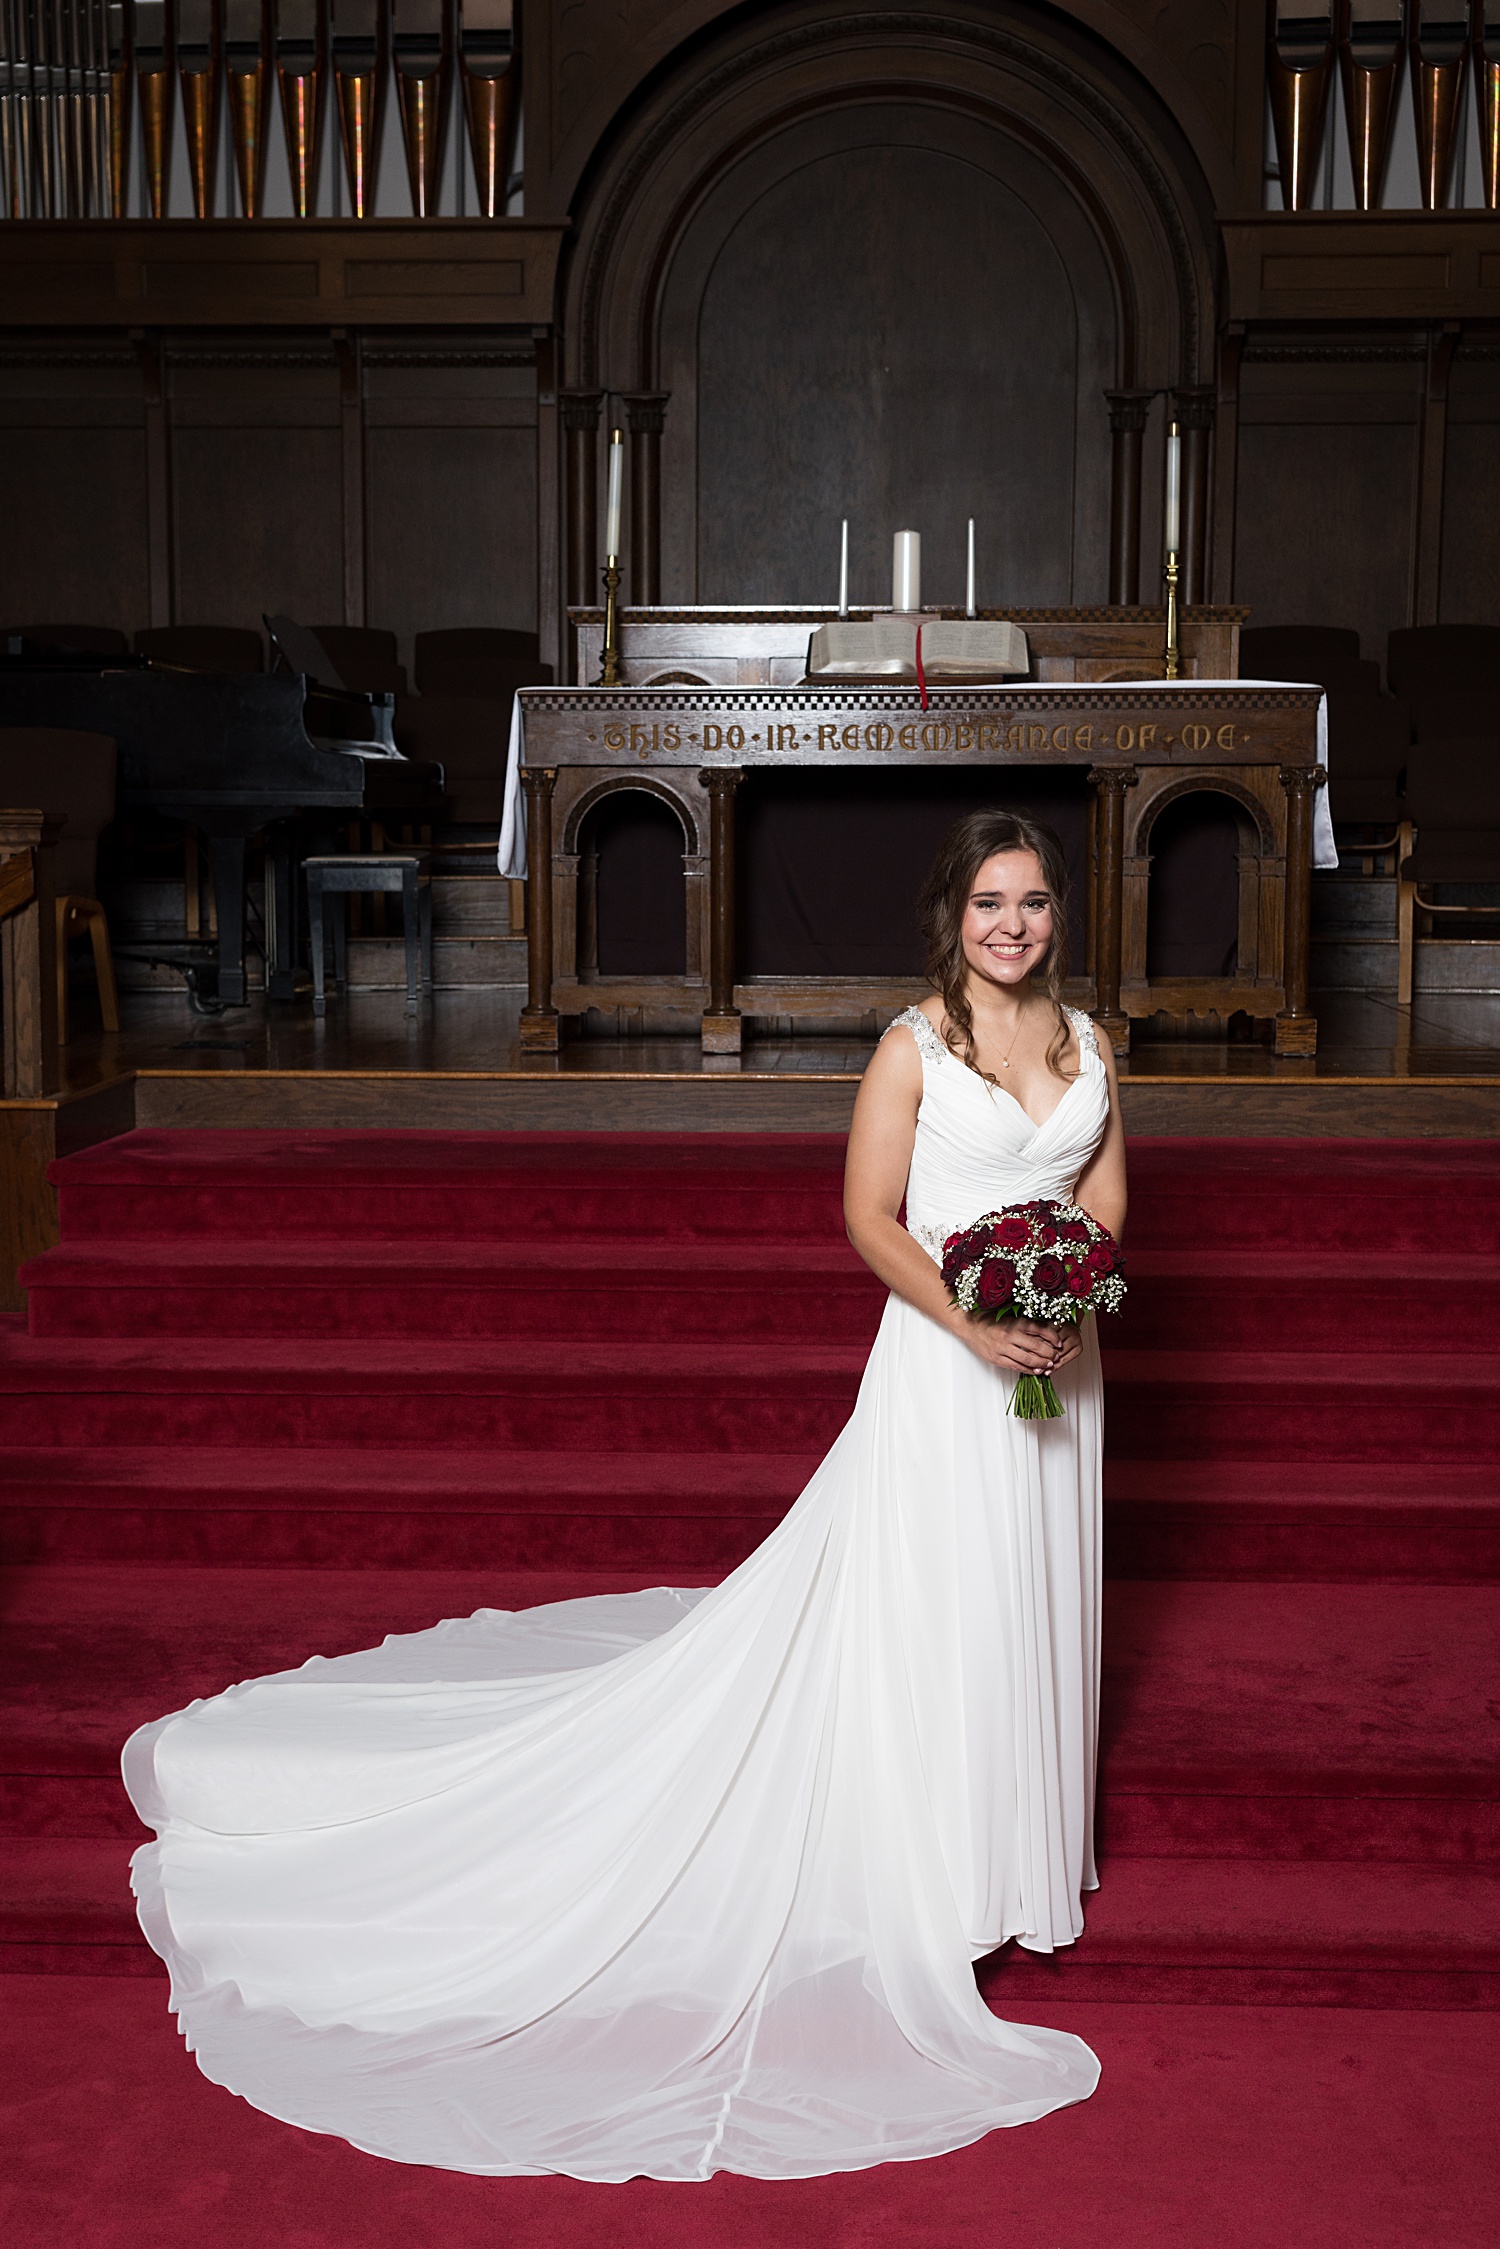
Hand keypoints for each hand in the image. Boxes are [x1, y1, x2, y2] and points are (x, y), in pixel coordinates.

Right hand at [949, 1311, 1081, 1375]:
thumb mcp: (1010, 1316)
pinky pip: (1017, 1366)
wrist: (969, 1326)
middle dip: (1050, 1353)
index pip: (1041, 1329)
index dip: (1053, 1337)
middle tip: (1057, 1356)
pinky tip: (1036, 1370)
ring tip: (1050, 1365)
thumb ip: (1026, 1323)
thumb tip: (1048, 1329)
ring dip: (1042, 1364)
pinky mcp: (997, 1358)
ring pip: (1028, 1359)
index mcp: (1015, 1321)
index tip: (1059, 1342)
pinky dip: (1029, 1370)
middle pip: (1037, 1346)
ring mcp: (1002, 1348)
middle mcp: (1010, 1334)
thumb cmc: (991, 1319)